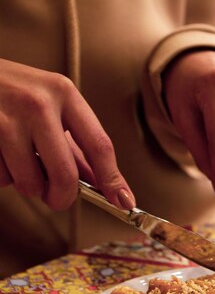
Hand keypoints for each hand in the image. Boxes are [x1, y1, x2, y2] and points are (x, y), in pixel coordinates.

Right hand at [0, 59, 134, 209]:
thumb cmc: (10, 92)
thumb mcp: (48, 106)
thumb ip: (75, 145)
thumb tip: (102, 183)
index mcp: (64, 93)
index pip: (99, 145)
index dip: (113, 179)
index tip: (124, 201)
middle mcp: (38, 103)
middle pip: (66, 174)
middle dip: (63, 197)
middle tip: (56, 198)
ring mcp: (6, 117)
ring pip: (30, 182)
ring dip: (28, 186)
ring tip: (19, 164)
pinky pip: (2, 178)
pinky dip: (5, 177)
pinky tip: (0, 155)